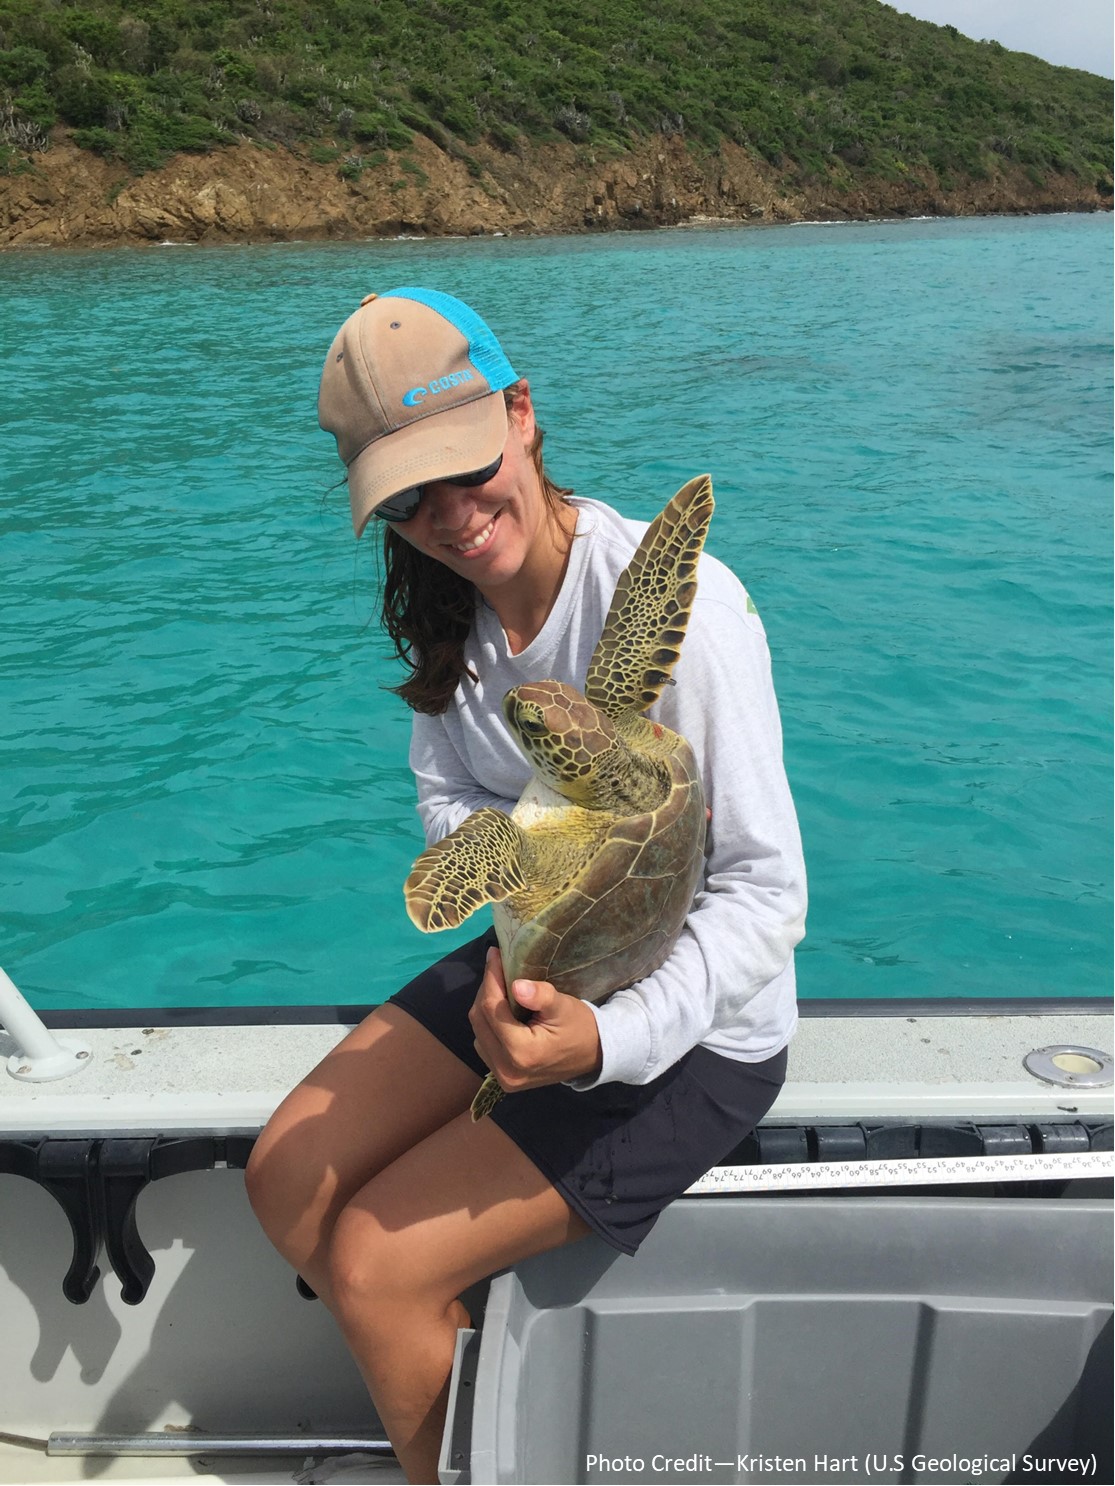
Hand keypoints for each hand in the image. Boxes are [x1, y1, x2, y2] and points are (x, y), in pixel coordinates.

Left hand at [469, 948, 602, 1091]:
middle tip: (497, 967)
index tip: (494, 954)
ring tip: (500, 987)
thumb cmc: (581, 1028)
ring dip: (485, 1007)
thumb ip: (540, 996)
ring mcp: (503, 1077)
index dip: (491, 978)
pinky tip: (502, 1011)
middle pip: (480, 1020)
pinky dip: (489, 1024)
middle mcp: (506, 1070)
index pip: (492, 1008)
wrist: (595, 1056)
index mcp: (521, 1052)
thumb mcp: (564, 1006)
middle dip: (486, 990)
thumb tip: (516, 986)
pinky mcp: (503, 1078)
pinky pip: (484, 1044)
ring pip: (478, 1031)